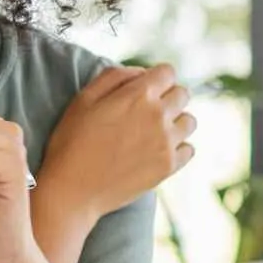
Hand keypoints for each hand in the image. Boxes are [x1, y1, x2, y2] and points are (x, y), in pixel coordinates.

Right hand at [39, 64, 197, 218]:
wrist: (73, 189)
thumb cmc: (72, 142)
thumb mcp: (84, 98)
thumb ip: (115, 77)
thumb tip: (141, 73)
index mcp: (139, 94)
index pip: (167, 72)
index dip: (155, 77)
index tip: (144, 88)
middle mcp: (159, 115)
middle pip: (182, 94)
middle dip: (167, 96)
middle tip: (146, 111)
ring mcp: (166, 143)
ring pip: (190, 121)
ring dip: (176, 121)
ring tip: (154, 132)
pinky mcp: (168, 167)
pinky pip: (189, 149)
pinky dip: (178, 148)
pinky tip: (158, 150)